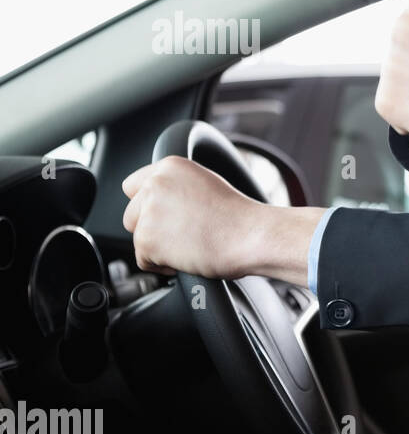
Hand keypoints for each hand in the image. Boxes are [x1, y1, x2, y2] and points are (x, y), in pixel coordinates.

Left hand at [121, 156, 260, 278]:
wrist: (252, 236)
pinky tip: (187, 257)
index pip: (133, 186)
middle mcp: (155, 185)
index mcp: (170, 167)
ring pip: (137, 237)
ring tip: (189, 246)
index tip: (164, 217)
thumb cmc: (239, 217)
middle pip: (131, 214)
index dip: (148, 206)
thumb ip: (176, 187)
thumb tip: (160, 203)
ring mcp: (149, 212)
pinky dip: (162, 265)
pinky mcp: (147, 240)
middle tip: (181, 235)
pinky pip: (143, 260)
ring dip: (157, 247)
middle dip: (151, 228)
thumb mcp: (206, 184)